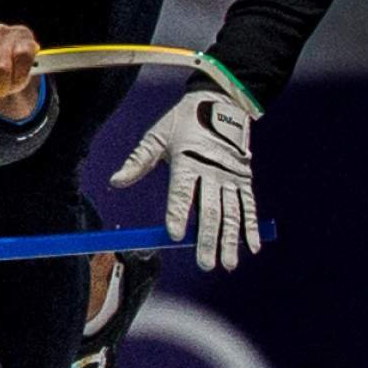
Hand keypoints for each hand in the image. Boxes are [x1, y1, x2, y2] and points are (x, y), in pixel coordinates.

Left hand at [110, 86, 257, 270]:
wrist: (221, 102)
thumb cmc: (183, 123)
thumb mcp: (157, 136)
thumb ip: (138, 161)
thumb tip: (115, 182)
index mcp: (188, 161)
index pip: (182, 193)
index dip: (178, 214)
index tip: (175, 235)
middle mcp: (212, 172)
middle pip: (210, 210)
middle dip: (207, 239)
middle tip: (205, 265)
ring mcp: (231, 177)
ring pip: (232, 213)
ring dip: (231, 240)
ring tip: (228, 265)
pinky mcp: (244, 179)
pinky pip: (249, 206)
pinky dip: (250, 227)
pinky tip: (251, 248)